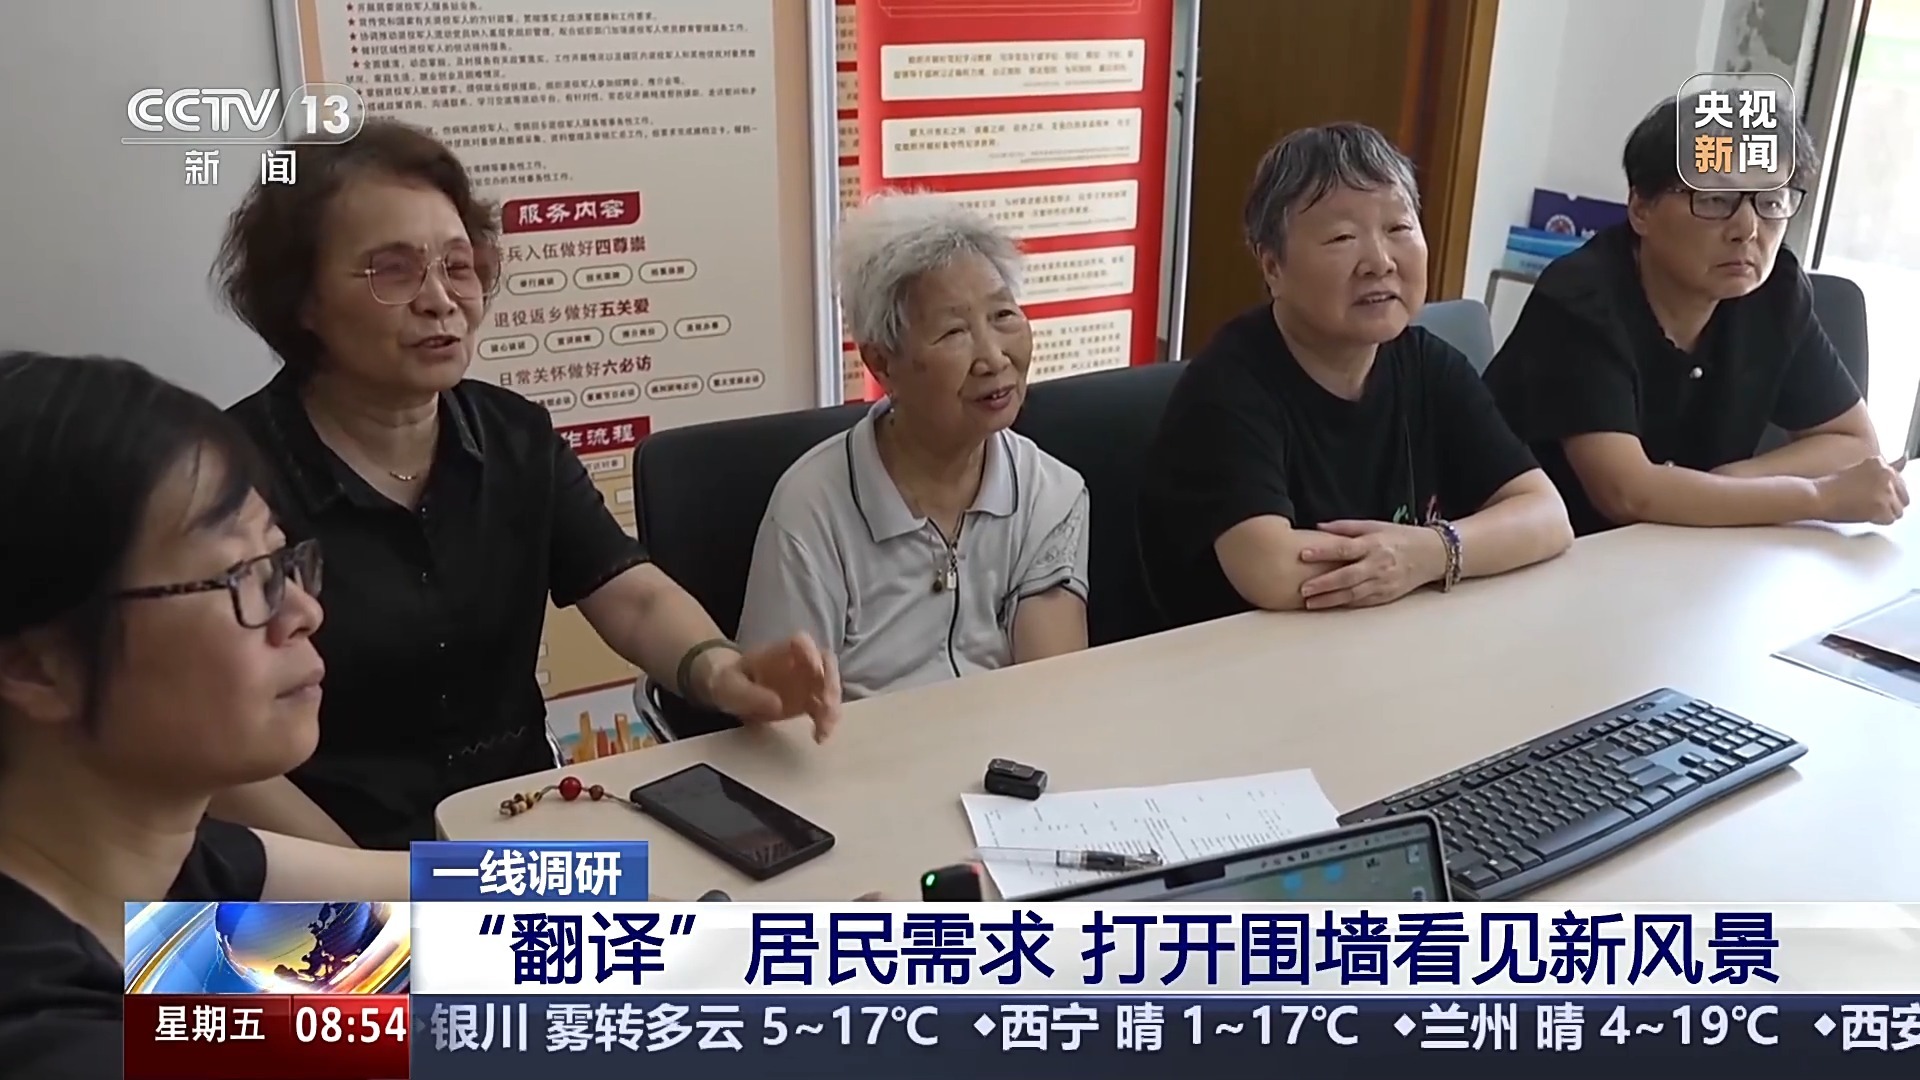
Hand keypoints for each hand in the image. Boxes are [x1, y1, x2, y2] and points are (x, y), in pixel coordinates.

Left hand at [699, 634, 841, 740]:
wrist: (731, 693)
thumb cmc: (729, 682)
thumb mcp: (730, 686)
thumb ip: (749, 694)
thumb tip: (777, 705)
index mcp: (778, 652)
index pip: (801, 642)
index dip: (811, 652)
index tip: (815, 668)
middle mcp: (799, 662)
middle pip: (825, 663)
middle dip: (830, 682)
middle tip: (826, 704)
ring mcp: (807, 681)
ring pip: (830, 686)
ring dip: (832, 706)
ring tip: (825, 727)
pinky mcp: (809, 700)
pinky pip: (825, 708)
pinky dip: (827, 721)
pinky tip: (820, 736)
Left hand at [1297, 520, 1446, 609]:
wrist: (1432, 555)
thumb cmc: (1400, 537)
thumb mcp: (1376, 525)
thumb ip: (1346, 527)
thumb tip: (1318, 527)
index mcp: (1374, 544)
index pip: (1344, 548)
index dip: (1323, 552)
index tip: (1303, 554)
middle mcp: (1378, 564)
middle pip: (1347, 576)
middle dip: (1324, 584)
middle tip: (1303, 589)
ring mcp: (1383, 582)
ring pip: (1353, 594)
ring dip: (1330, 600)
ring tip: (1309, 603)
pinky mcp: (1387, 596)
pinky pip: (1362, 602)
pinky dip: (1345, 604)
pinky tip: (1329, 606)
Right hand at [1815, 456, 1908, 524]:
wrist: (1816, 496)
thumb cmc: (1831, 486)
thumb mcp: (1860, 470)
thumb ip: (1884, 468)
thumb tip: (1904, 460)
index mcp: (1880, 463)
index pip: (1900, 483)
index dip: (1886, 493)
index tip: (1874, 495)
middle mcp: (1886, 474)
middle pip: (1904, 497)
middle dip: (1889, 503)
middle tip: (1868, 503)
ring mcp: (1885, 490)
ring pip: (1898, 510)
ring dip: (1882, 513)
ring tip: (1863, 508)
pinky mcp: (1881, 506)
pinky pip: (1889, 520)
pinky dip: (1877, 520)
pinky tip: (1862, 514)